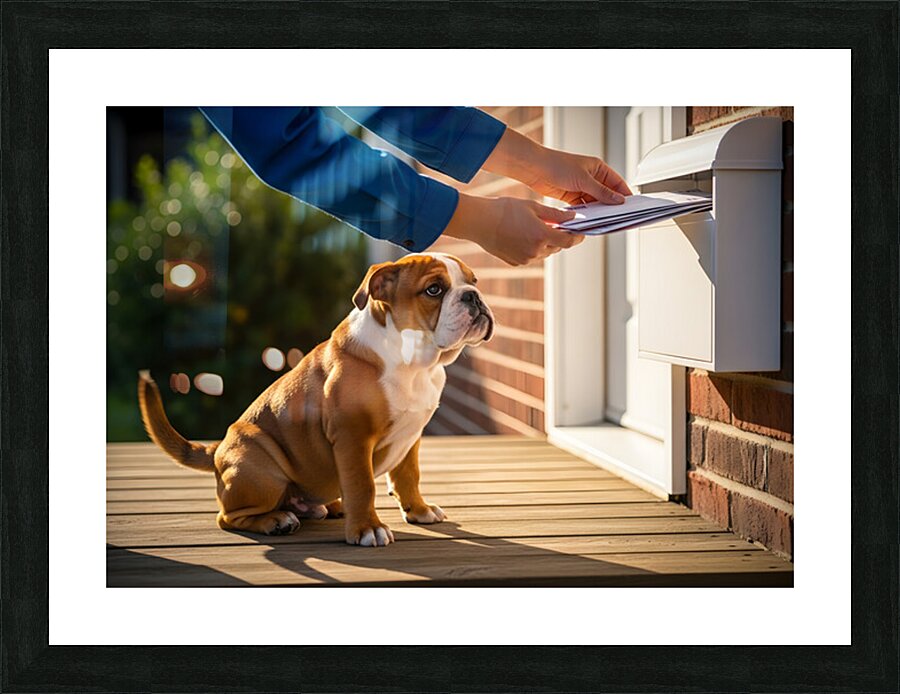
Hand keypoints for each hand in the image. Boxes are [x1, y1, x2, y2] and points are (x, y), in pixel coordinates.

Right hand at [443, 193, 582, 265]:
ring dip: (546, 244)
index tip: (580, 233)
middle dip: (559, 238)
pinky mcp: (515, 263)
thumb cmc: (503, 210)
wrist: (479, 222)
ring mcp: (525, 259)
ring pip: (544, 253)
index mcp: (542, 236)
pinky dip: (533, 248)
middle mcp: (535, 251)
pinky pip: (531, 257)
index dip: (577, 237)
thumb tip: (571, 219)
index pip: (568, 241)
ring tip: (537, 229)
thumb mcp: (533, 207)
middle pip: (557, 248)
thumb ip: (555, 215)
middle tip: (557, 226)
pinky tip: (523, 235)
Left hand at [483, 127, 632, 205]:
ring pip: (595, 203)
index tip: (632, 207)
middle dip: (611, 206)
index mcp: (598, 168)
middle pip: (606, 195)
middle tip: (619, 218)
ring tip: (604, 222)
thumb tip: (618, 200)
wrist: (536, 169)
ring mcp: (581, 187)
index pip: (617, 183)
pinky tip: (590, 220)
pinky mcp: (571, 196)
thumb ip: (602, 192)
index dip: (624, 195)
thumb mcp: (584, 180)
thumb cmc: (558, 166)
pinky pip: (583, 207)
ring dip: (598, 211)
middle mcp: (591, 178)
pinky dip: (586, 213)